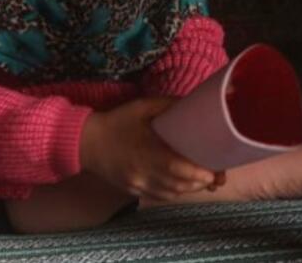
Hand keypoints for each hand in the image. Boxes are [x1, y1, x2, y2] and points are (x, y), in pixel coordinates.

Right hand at [78, 97, 220, 200]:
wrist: (85, 141)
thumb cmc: (117, 121)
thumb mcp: (142, 107)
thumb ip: (168, 105)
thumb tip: (196, 104)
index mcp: (145, 151)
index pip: (175, 168)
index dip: (197, 173)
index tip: (214, 171)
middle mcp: (142, 172)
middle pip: (177, 185)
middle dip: (200, 183)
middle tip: (216, 175)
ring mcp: (136, 184)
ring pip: (170, 194)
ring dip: (189, 189)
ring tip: (204, 181)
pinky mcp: (132, 191)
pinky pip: (158, 197)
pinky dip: (174, 193)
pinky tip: (183, 186)